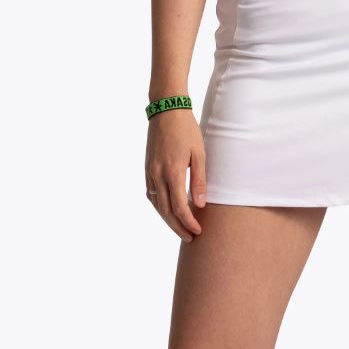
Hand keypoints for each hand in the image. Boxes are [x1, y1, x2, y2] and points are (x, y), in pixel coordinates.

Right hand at [145, 110, 206, 240]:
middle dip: (178, 228)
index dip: (189, 223)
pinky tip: (167, 211)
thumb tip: (201, 204)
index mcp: (172, 172)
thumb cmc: (186, 130)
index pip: (179, 208)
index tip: (198, 231)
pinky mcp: (147, 168)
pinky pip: (151, 194)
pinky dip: (159, 206)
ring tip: (181, 228)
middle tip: (190, 238)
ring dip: (168, 220)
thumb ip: (200, 181)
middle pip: (166, 211)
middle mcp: (157, 175)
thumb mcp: (199, 154)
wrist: (166, 110)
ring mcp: (149, 172)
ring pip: (157, 205)